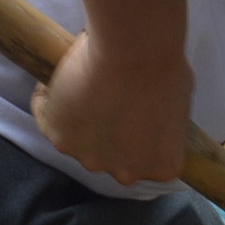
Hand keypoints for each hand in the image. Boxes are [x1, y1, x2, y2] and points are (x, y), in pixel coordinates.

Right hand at [31, 32, 194, 183]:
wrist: (135, 51)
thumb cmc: (165, 64)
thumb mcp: (177, 100)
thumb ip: (161, 119)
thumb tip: (141, 110)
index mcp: (162, 167)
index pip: (147, 156)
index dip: (136, 128)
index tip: (129, 106)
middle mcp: (128, 174)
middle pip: (112, 155)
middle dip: (108, 129)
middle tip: (103, 93)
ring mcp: (93, 160)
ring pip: (79, 141)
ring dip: (77, 118)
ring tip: (79, 83)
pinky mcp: (63, 142)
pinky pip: (48, 121)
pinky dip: (47, 101)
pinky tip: (52, 83)